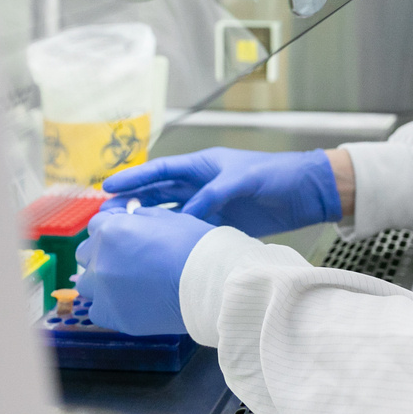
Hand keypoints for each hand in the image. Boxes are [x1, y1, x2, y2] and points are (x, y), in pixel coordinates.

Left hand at [73, 206, 214, 334]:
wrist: (212, 284)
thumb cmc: (197, 247)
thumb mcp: (170, 219)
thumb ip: (143, 217)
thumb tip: (132, 215)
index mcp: (112, 230)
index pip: (96, 226)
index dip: (112, 229)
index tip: (125, 237)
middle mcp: (101, 259)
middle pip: (86, 254)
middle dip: (103, 254)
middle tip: (128, 260)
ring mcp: (104, 290)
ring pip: (88, 283)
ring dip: (103, 280)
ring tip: (129, 284)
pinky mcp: (114, 317)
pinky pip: (97, 310)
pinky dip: (110, 306)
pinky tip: (130, 302)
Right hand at [102, 147, 339, 236]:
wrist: (307, 193)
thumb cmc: (277, 174)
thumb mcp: (244, 179)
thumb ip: (214, 194)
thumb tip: (187, 215)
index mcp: (202, 165)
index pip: (160, 170)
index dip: (134, 178)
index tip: (109, 187)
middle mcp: (201, 184)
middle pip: (159, 193)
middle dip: (132, 203)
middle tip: (106, 216)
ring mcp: (210, 205)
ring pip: (171, 214)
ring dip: (149, 222)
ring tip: (125, 234)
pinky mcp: (221, 225)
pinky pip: (191, 231)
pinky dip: (174, 238)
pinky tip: (158, 248)